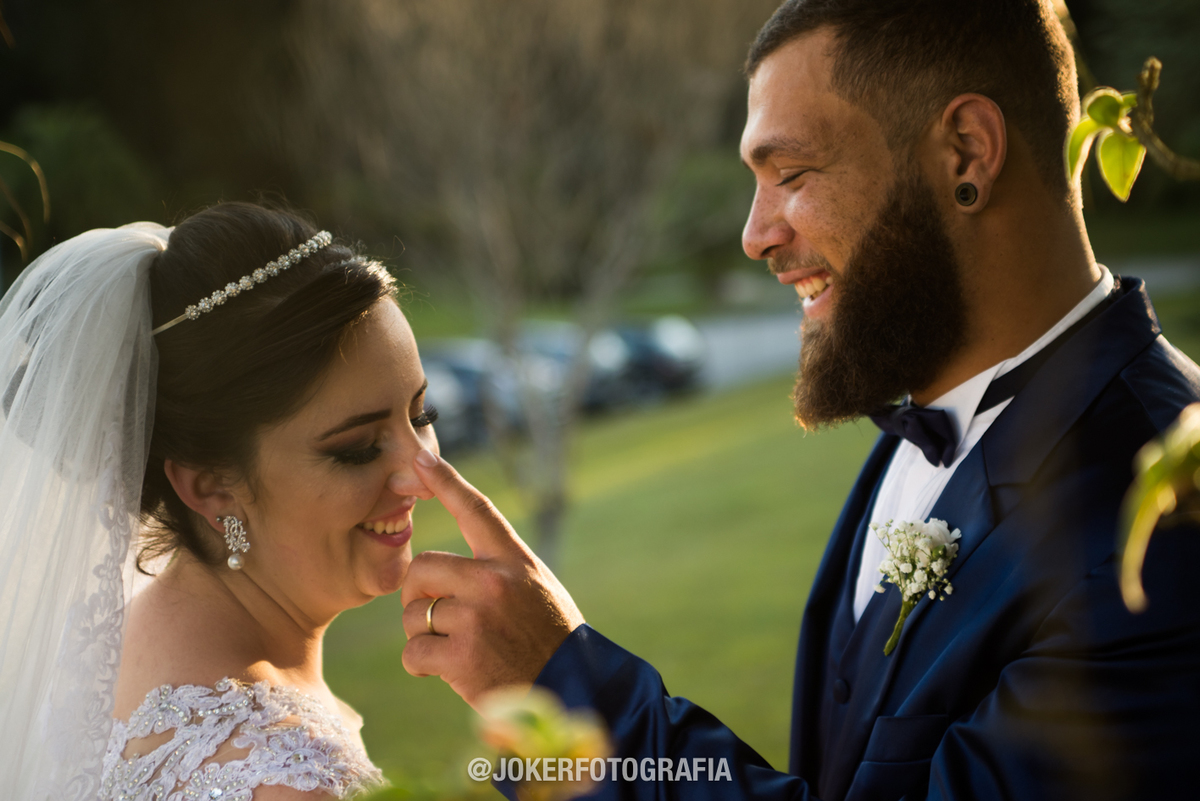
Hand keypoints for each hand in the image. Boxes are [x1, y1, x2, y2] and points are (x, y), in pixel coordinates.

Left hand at [397, 449, 584, 708]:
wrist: (571, 691)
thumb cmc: (551, 641)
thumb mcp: (537, 590)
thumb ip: (498, 572)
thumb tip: (443, 571)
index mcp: (515, 561)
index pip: (476, 509)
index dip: (444, 480)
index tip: (417, 457)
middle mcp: (495, 581)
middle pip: (423, 568)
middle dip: (418, 595)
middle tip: (432, 616)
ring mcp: (477, 618)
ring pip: (413, 614)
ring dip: (422, 635)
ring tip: (452, 649)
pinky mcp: (462, 656)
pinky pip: (413, 653)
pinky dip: (420, 666)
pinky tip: (443, 672)